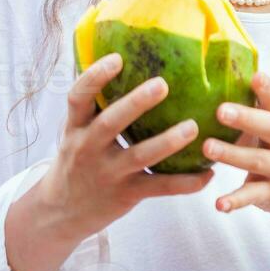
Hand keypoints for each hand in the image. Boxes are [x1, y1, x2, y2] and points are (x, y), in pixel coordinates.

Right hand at [4, 52, 212, 270]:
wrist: (61, 212)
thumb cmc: (79, 161)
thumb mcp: (77, 133)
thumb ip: (96, 107)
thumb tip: (125, 59)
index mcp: (76, 128)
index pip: (78, 98)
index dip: (95, 77)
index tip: (117, 58)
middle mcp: (89, 148)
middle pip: (110, 123)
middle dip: (135, 103)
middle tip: (162, 84)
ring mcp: (108, 173)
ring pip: (139, 156)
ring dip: (167, 142)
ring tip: (193, 127)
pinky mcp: (126, 195)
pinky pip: (159, 188)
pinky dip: (185, 183)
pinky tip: (209, 174)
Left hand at [205, 73, 269, 270]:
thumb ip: (252, 103)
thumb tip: (215, 69)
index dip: (268, 88)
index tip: (255, 76)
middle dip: (247, 118)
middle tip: (220, 110)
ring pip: (258, 160)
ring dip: (233, 154)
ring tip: (207, 147)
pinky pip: (252, 196)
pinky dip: (236, 201)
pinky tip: (218, 204)